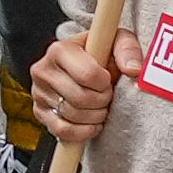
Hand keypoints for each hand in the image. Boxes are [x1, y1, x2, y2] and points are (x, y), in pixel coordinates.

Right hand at [28, 24, 123, 155]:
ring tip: (100, 106)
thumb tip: (133, 69)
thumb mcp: (116, 41)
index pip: (87, 75)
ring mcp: (39, 93)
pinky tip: (92, 122)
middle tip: (106, 94)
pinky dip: (83, 131)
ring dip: (95, 116)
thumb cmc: (100, 54)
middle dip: (102, 101)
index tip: (107, 80)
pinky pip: (63, 131)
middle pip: (80, 98)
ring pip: (73, 116)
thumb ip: (128, 49)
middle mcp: (43, 70)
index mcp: (59, 50)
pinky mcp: (40, 112)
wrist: (82, 66)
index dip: (104, 84)